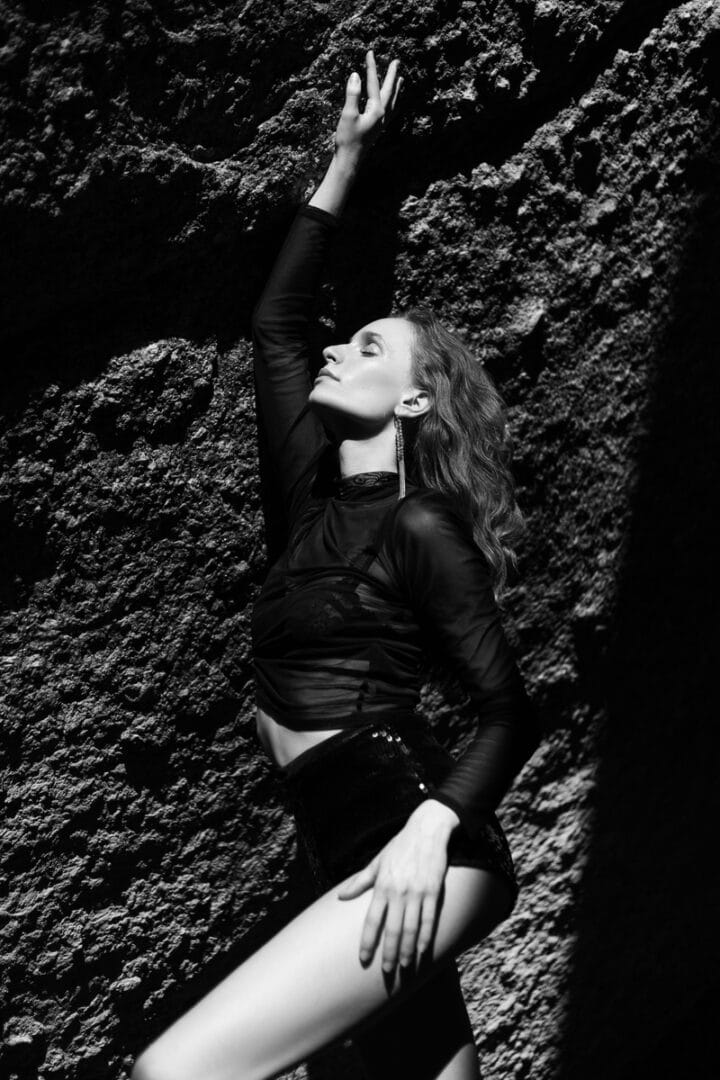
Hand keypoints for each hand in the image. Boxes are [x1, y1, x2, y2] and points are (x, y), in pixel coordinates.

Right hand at [333, 49, 402, 165]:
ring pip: (392, 101)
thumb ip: (352, 94)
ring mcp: (382, 123)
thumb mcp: (348, 115)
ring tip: (401, 80)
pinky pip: (390, 111)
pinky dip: (393, 103)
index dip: (371, 67)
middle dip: (392, 75)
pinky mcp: (378, 128)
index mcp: (376, 110)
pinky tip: (392, 103)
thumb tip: (355, 75)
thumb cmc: (347, 139)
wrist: (350, 161)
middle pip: (389, 90)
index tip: (370, 52)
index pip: (373, 83)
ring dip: (396, 89)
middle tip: (396, 62)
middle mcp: (382, 115)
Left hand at [337, 799, 457, 975]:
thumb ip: (360, 881)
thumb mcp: (377, 861)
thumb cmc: (400, 846)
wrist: (427, 830)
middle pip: (393, 930)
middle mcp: (399, 892)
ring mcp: (417, 893)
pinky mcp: (434, 891)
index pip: (372, 920)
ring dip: (408, 951)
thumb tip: (341, 896)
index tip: (363, 959)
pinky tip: (423, 951)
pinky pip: (430, 919)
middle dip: (389, 954)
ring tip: (405, 967)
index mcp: (382, 886)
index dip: (368, 941)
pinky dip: (426, 937)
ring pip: (411, 929)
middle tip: (387, 972)